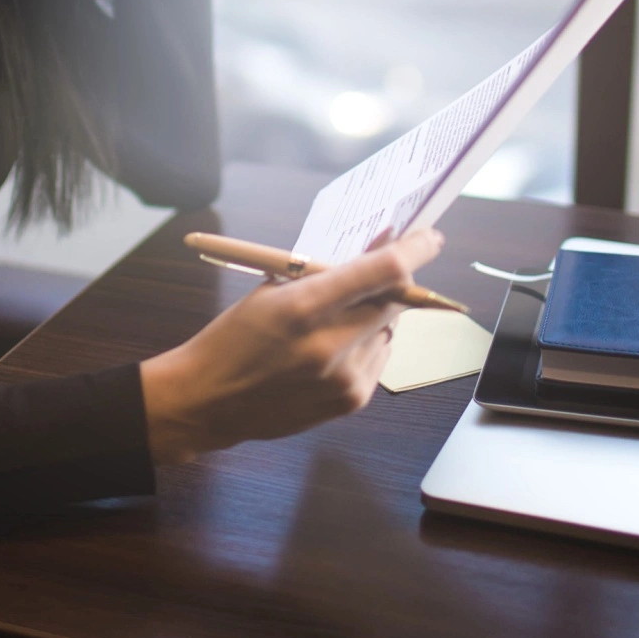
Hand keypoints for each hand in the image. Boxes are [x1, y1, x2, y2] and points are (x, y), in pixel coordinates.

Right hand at [138, 229, 445, 463]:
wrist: (208, 401)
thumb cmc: (234, 338)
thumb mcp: (272, 292)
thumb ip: (324, 274)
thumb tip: (377, 248)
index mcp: (304, 307)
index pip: (382, 271)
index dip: (414, 249)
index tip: (429, 236)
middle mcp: (330, 344)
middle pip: (394, 299)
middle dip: (395, 280)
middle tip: (388, 265)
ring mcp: (344, 378)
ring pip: (389, 328)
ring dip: (377, 313)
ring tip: (343, 313)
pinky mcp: (350, 401)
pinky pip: (380, 356)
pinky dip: (370, 342)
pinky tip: (340, 341)